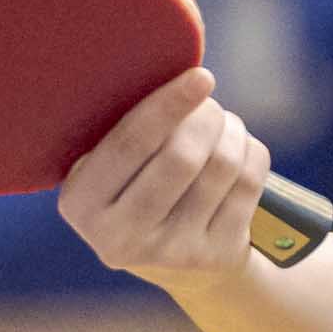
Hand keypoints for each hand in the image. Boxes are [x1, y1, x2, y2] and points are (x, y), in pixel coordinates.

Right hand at [58, 67, 274, 287]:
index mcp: (81, 204)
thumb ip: (126, 126)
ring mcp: (172, 254)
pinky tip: (239, 152)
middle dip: (205, 116)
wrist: (179, 261)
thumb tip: (174, 70)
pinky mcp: (216, 257)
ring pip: (222, 165)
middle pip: (181, 157)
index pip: (130, 144)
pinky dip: (251, 152)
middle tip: (208, 102)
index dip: (168, 105)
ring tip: (222, 125)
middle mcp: (120, 238)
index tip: (201, 76)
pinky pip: (249, 182)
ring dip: (231, 130)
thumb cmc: (139, 184)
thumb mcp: (112, 164)